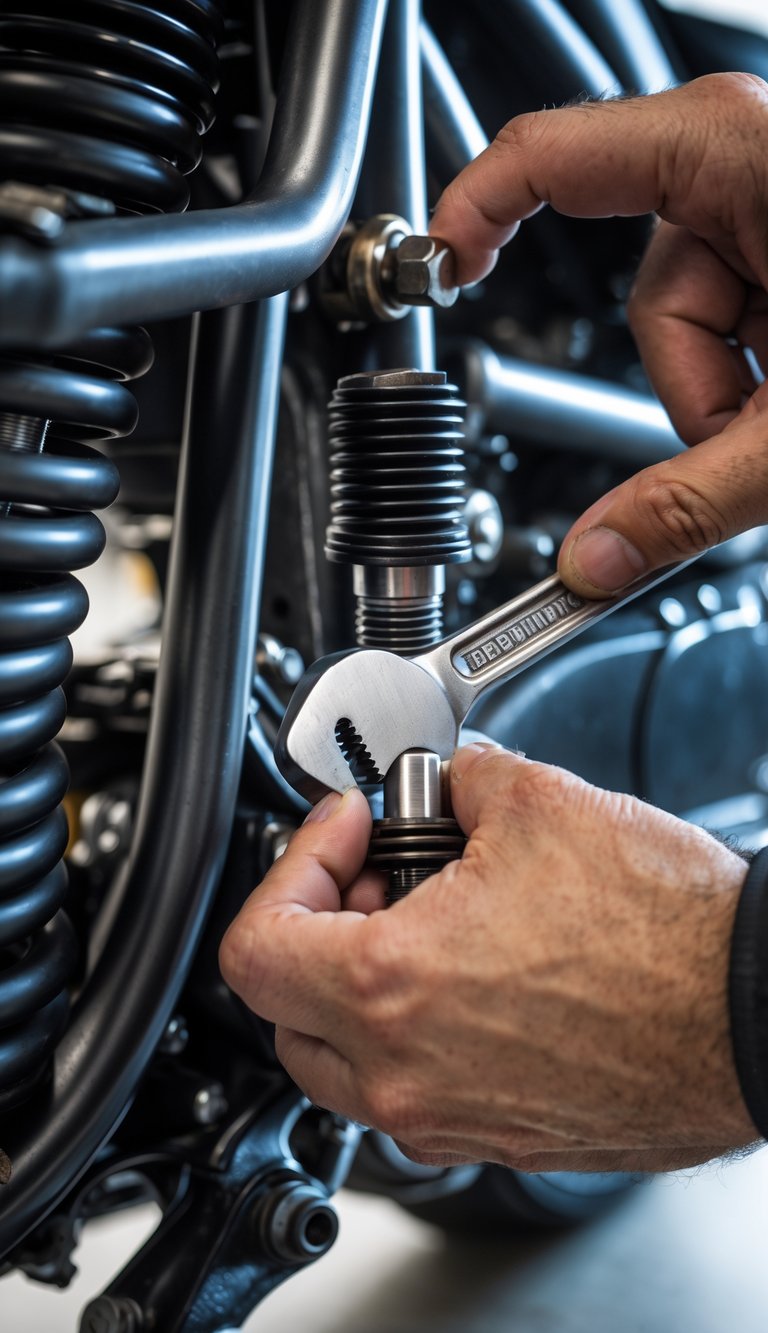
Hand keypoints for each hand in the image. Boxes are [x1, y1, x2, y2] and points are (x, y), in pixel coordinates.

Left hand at [220, 744, 756, 1171]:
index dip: (293, 866)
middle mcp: (406, 1074)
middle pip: (284, 1011)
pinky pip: (413, 1085)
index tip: (345, 832)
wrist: (752, 1013)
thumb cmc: (666, 933)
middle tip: (375, 874)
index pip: (255, 945)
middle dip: (317, 926)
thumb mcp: (539, 801)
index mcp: (391, 989)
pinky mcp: (497, 1134)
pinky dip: (415, 1028)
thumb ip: (455, 780)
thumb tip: (439, 781)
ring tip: (430, 918)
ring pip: (344, 1059)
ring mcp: (450, 1116)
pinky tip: (479, 969)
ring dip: (360, 982)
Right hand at [430, 73, 767, 596]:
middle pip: (650, 294)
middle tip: (763, 434)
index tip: (444, 265)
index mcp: (735, 150)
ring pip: (701, 321)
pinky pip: (747, 314)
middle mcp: (754, 155)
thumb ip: (689, 499)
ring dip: (744, 391)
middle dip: (699, 390)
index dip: (477, 212)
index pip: (551, 154)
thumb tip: (595, 559)